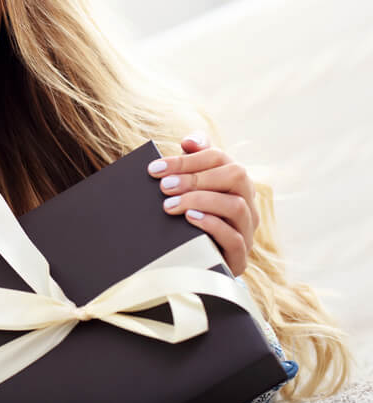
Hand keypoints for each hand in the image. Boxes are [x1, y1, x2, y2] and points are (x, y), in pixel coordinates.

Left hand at [147, 133, 259, 275]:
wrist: (193, 262)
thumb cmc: (188, 217)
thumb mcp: (186, 189)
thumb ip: (190, 161)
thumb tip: (189, 141)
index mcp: (234, 181)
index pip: (219, 158)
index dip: (187, 159)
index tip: (155, 168)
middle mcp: (247, 201)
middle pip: (235, 176)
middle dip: (195, 178)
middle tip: (163, 186)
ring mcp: (247, 229)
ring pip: (237, 206)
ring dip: (201, 201)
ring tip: (170, 205)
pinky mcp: (240, 256)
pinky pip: (235, 238)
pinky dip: (212, 225)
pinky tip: (190, 219)